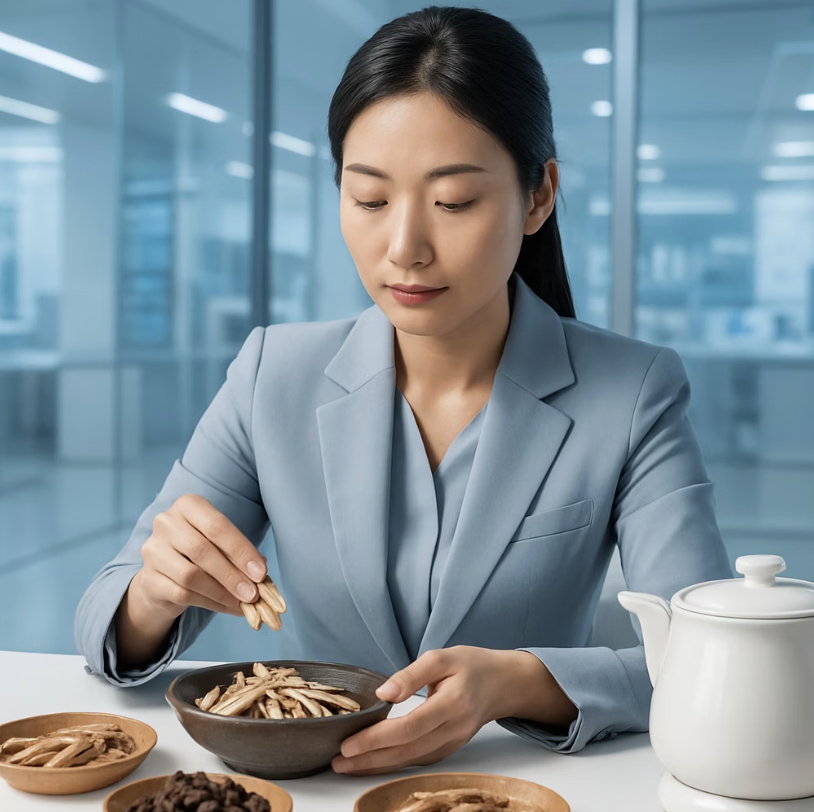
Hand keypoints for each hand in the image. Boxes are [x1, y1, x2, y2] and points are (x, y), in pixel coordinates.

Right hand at [133, 493, 266, 620]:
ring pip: (191, 575)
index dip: (241, 551)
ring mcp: (153, 550)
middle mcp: (166, 522)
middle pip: (202, 550)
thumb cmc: (201, 553)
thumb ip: (239, 553)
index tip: (261, 573)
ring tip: (242, 602)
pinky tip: (227, 607)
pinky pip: (182, 594)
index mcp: (188, 505)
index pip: (217, 526)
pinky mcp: (147, 578)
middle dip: (232, 575)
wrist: (163, 574)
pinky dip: (210, 603)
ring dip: (221, 592)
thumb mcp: (221, 544)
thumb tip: (261, 570)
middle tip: (253, 593)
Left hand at [331, 645, 574, 775]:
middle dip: (369, 760)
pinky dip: (394, 764)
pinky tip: (373, 763)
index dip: (376, 739)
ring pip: (411, 761)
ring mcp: (452, 743)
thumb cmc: (471, 665)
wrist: (503, 684)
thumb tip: (382, 694)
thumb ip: (411, 675)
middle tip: (338, 762)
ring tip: (347, 766)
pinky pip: (419, 761)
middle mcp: (453, 730)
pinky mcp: (450, 748)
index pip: (409, 727)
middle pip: (406, 751)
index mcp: (451, 704)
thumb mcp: (441, 657)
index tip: (348, 743)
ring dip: (377, 766)